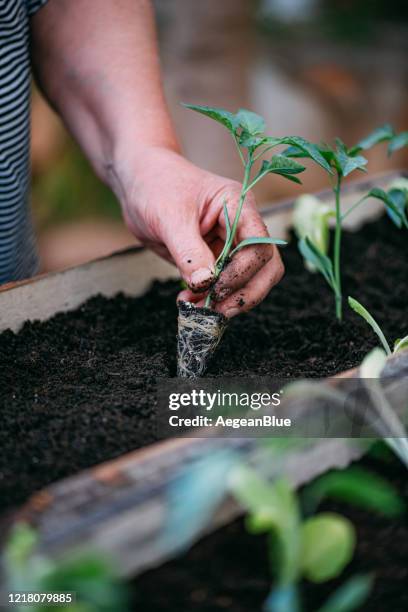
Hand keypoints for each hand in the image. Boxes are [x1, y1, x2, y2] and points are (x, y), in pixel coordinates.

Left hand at [116, 147, 283, 317]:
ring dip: (228, 301)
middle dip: (246, 293)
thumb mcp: (169, 217)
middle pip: (266, 267)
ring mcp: (230, 244)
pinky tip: (190, 302)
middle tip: (217, 312)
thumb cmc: (156, 185)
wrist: (139, 181)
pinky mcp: (215, 260)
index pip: (259, 244)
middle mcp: (241, 226)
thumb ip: (188, 251)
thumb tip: (205, 283)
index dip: (243, 271)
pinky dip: (211, 300)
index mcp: (239, 206)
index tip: (217, 288)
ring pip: (249, 281)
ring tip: (198, 309)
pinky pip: (223, 286)